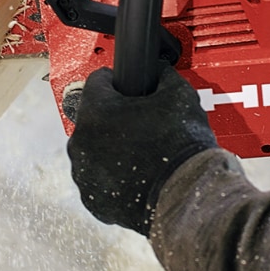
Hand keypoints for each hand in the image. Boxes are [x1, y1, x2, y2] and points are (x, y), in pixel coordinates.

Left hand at [66, 64, 218, 235]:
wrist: (188, 196)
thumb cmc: (182, 148)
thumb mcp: (180, 96)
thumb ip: (163, 76)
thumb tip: (160, 71)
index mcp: (96, 111)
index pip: (98, 82)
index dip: (117, 81)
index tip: (127, 87)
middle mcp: (81, 142)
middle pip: (93, 118)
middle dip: (114, 119)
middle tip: (142, 125)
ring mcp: (84, 173)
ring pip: (93, 150)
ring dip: (111, 149)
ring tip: (142, 153)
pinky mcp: (93, 199)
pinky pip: (98, 179)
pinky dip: (112, 177)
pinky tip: (136, 175)